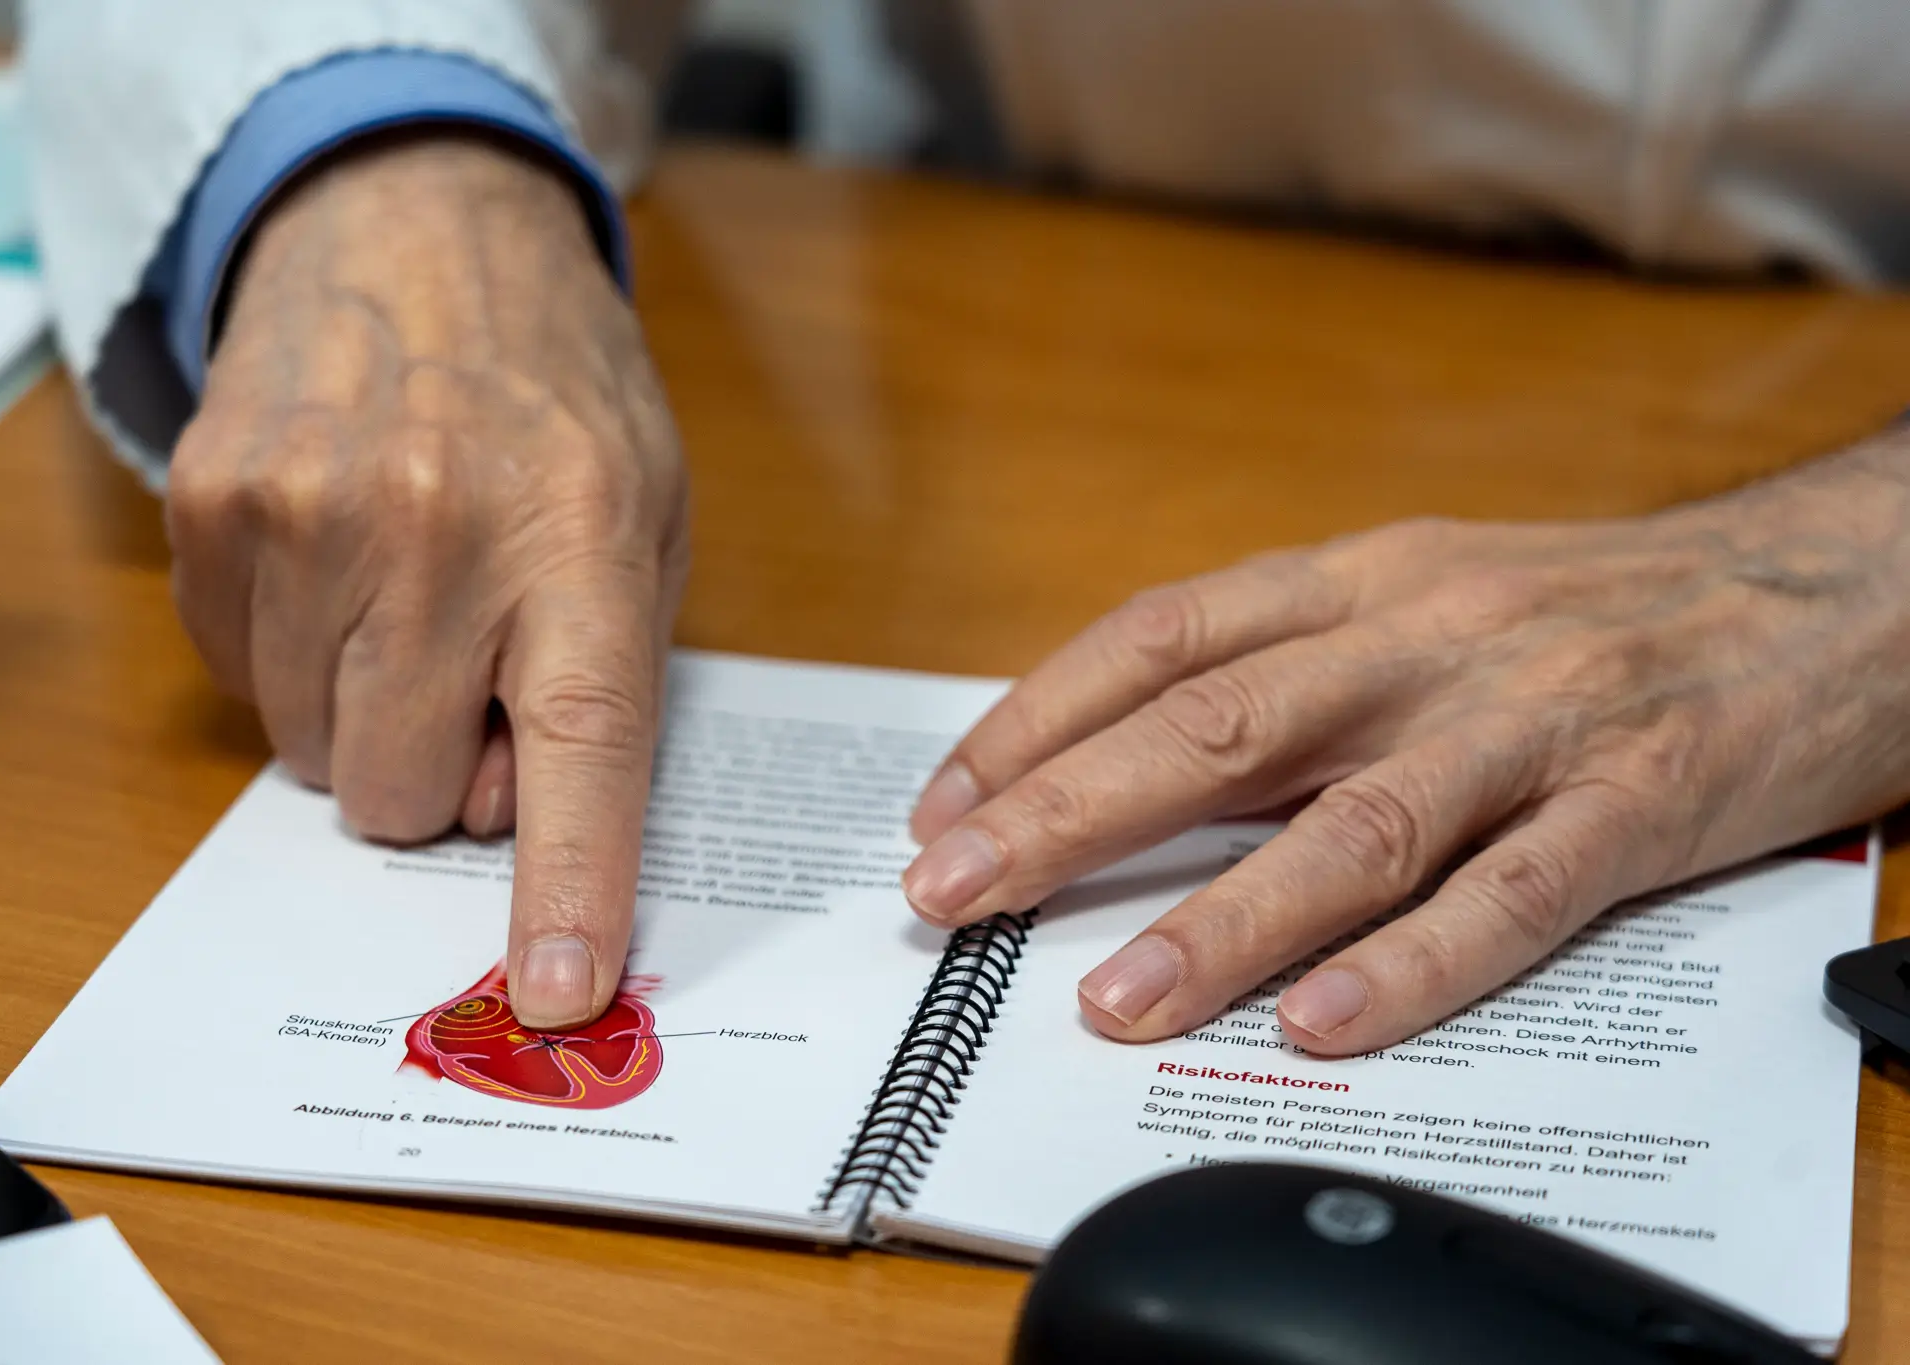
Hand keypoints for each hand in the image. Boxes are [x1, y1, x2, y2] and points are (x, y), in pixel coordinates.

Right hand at [166, 135, 686, 1029]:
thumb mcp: (646, 514)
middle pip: (405, 797)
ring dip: (368, 713)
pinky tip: (342, 566)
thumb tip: (519, 836)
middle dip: (442, 776)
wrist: (411, 223)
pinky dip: (298, 661)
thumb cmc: (554, 393)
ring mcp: (304, 515)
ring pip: (316, 758)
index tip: (553, 990)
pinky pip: (244, 688)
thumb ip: (606, 679)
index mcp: (580, 537)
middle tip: (472, 676)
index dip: (567, 884)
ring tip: (409, 593)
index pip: (578, 751)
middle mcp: (435, 529)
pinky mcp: (210, 508)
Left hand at [901, 439, 1909, 1053]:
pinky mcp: (1640, 803)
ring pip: (1353, 824)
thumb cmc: (1590, 607)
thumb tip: (1127, 760)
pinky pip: (1512, 896)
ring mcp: (1534, 720)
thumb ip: (1292, 666)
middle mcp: (1429, 636)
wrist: (1826, 585)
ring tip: (1115, 1000)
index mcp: (1362, 581)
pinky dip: (1411, 967)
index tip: (945, 803)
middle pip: (1218, 725)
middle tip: (955, 895)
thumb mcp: (1422, 593)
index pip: (1161, 637)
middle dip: (1070, 813)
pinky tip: (1320, 1025)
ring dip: (1220, 917)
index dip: (1038, 718)